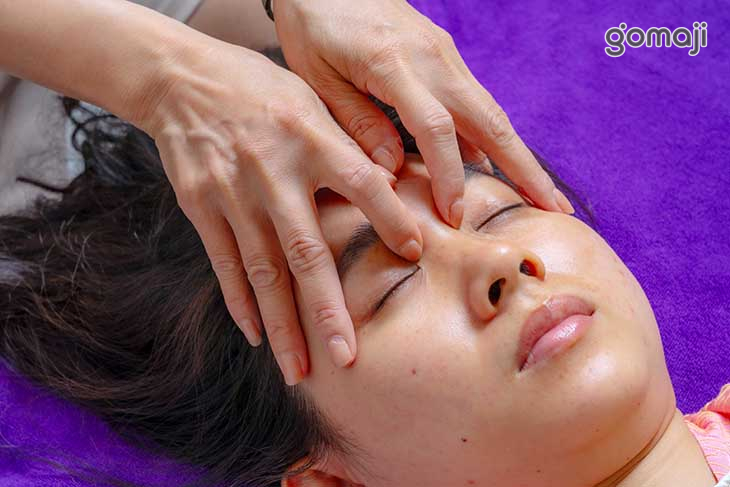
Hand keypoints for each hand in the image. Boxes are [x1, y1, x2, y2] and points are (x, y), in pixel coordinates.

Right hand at [136, 41, 422, 384]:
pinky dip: (241, 302)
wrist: (180, 78)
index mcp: (311, 137)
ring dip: (282, 325)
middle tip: (346, 358)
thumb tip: (393, 185)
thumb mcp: (311, 101)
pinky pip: (224, 264)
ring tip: (300, 369)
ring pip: (262, 272)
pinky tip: (258, 336)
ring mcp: (233, 193)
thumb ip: (346, 144)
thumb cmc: (261, 90)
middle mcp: (273, 171)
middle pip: (304, 252)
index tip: (415, 255)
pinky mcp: (201, 206)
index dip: (390, 219)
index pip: (362, 183)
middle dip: (327, 311)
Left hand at [273, 0, 574, 220]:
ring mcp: (445, 55)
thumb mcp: (318, 78)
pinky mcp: (445, 56)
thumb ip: (357, 124)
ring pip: (491, 111)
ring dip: (520, 154)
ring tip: (544, 193)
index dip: (449, 177)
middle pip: (489, 120)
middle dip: (524, 169)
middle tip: (554, 210)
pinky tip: (498, 165)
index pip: (435, 129)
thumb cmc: (314, 25)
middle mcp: (433, 58)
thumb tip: (392, 172)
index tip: (455, 216)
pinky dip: (493, 136)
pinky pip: (476, 101)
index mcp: (395, 64)